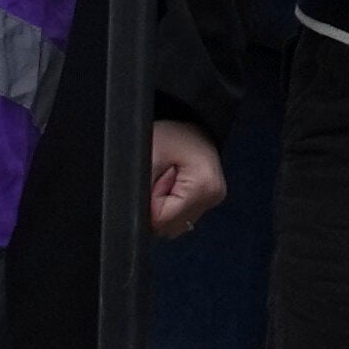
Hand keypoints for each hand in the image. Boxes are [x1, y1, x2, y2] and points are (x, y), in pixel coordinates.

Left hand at [144, 116, 227, 238]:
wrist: (190, 122)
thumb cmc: (172, 133)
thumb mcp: (148, 155)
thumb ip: (141, 188)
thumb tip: (135, 216)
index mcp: (203, 186)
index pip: (163, 220)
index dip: (149, 203)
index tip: (155, 179)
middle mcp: (212, 197)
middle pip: (170, 226)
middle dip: (156, 207)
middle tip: (160, 177)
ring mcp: (212, 200)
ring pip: (174, 224)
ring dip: (164, 207)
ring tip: (166, 179)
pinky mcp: (208, 200)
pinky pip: (181, 216)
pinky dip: (172, 205)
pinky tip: (173, 185)